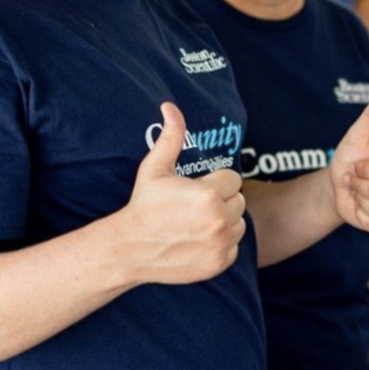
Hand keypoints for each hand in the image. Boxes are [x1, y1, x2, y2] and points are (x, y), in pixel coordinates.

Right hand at [121, 103, 245, 284]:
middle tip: (194, 207)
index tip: (195, 189)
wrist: (129, 248)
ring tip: (196, 222)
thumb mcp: (156, 167)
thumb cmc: (144, 204)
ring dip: (224, 221)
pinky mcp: (218, 264)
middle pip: (239, 201)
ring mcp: (220, 245)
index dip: (214, 182)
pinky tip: (197, 240)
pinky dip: (221, 244)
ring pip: (239, 224)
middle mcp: (219, 221)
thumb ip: (171, 136)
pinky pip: (234, 247)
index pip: (233, 179)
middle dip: (220, 200)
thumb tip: (170, 106)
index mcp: (209, 195)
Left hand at [329, 88, 368, 232]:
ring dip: (359, 202)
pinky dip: (363, 217)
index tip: (356, 166)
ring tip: (359, 193)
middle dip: (358, 186)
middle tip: (355, 180)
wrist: (339, 186)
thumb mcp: (354, 136)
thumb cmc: (348, 159)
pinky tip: (363, 207)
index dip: (361, 171)